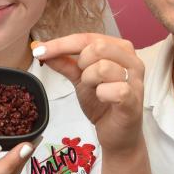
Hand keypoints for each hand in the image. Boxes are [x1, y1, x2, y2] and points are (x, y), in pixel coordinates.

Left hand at [32, 34, 143, 154]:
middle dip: (81, 64)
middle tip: (83, 78)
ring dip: (90, 80)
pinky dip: (101, 94)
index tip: (38, 50)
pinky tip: (103, 99)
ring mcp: (135, 80)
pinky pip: (113, 89)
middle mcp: (132, 60)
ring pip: (103, 67)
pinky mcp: (134, 99)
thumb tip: (40, 48)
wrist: (116, 135)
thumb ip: (64, 62)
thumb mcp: (79, 78)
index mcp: (119, 49)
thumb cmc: (102, 102)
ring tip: (95, 90)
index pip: (87, 38)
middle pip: (97, 47)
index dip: (61, 44)